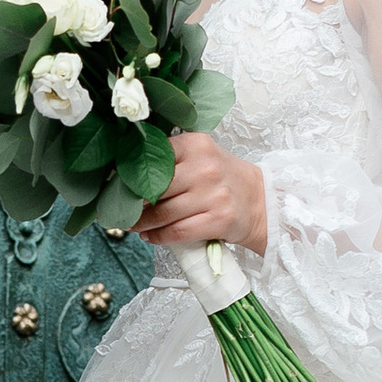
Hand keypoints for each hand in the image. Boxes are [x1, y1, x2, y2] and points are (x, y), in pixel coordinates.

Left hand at [135, 132, 267, 257]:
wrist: (260, 200)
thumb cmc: (222, 179)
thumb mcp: (201, 156)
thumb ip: (171, 159)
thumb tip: (129, 176)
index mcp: (196, 145)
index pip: (155, 158)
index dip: (134, 175)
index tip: (121, 186)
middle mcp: (205, 168)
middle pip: (156, 188)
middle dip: (135, 202)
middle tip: (123, 209)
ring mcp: (213, 195)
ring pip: (163, 213)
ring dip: (143, 223)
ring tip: (134, 225)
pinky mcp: (218, 220)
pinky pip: (177, 232)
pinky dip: (159, 236)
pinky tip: (151, 236)